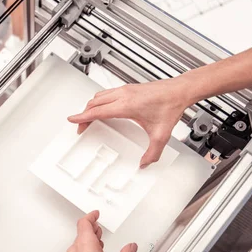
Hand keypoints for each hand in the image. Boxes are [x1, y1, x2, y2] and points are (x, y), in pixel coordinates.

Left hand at [66, 211, 137, 251]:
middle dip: (91, 227)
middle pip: (81, 233)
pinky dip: (86, 249)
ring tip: (99, 240)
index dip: (91, 216)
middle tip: (98, 225)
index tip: (96, 214)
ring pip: (78, 243)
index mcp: (86, 247)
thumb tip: (131, 247)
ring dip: (89, 239)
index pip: (84, 224)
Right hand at [67, 78, 192, 167]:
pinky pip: (107, 94)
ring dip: (91, 106)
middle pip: (94, 103)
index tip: (72, 119)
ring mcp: (125, 90)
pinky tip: (103, 108)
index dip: (82, 116)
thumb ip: (153, 152)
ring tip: (89, 117)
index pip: (97, 111)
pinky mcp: (128, 88)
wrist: (180, 90)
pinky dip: (99, 101)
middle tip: (81, 125)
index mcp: (126, 105)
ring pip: (99, 96)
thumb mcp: (161, 135)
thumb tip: (145, 163)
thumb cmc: (170, 106)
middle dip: (84, 114)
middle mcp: (123, 95)